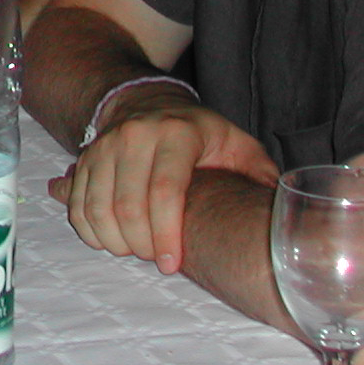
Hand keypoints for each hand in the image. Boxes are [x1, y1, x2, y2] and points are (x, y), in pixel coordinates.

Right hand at [48, 88, 277, 274]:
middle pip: (128, 205)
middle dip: (141, 245)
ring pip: (97, 207)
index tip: (172, 264)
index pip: (165, 189)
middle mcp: (136, 135)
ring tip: (137, 251)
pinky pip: (77, 204)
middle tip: (159, 260)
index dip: (167, 233)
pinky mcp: (85, 158)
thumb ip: (258, 175)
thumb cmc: (200, 133)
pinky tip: (110, 240)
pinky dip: (89, 230)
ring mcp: (105, 145)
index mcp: (177, 133)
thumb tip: (286, 212)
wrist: (147, 100)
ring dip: (114, 242)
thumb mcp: (236, 143)